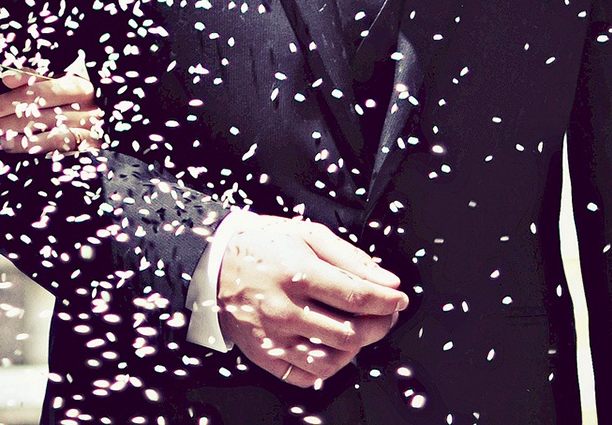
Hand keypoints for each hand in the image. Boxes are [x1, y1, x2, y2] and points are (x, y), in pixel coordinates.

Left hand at [0, 70, 102, 153]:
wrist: (122, 127)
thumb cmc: (83, 102)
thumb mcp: (63, 85)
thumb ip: (34, 79)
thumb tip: (5, 75)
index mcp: (77, 82)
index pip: (37, 90)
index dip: (10, 98)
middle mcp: (85, 102)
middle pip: (38, 109)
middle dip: (6, 116)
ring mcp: (89, 123)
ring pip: (45, 126)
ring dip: (14, 132)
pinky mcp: (91, 143)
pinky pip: (57, 143)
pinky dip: (33, 144)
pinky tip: (12, 145)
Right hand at [216, 214, 407, 387]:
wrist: (213, 263)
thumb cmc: (262, 245)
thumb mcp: (306, 235)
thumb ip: (350, 258)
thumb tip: (388, 282)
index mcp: (296, 273)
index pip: (357, 298)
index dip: (387, 301)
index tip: (398, 299)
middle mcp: (284, 309)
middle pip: (351, 333)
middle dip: (379, 325)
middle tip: (384, 314)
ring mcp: (273, 336)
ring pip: (332, 360)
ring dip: (356, 348)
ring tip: (356, 329)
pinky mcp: (264, 354)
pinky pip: (306, 376)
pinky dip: (328, 366)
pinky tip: (330, 346)